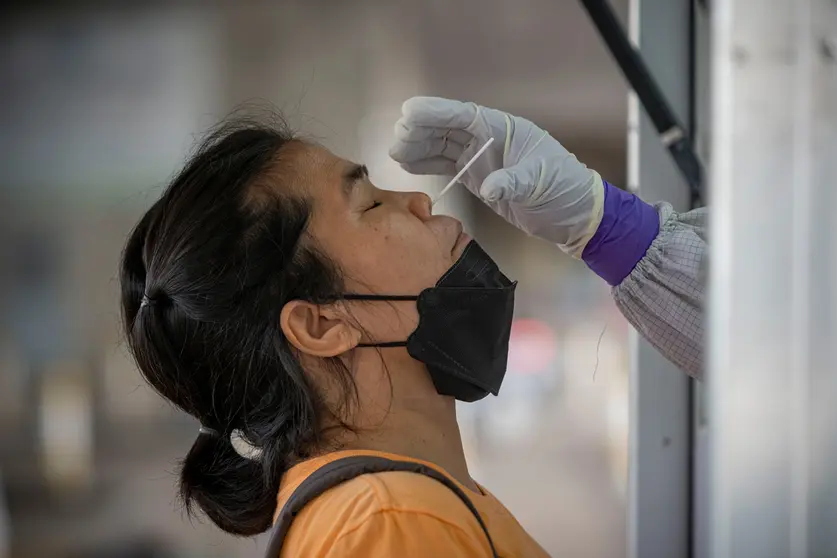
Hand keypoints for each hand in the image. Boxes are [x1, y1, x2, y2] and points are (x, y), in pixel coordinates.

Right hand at [389, 97, 604, 256]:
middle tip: (398, 136)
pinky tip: (409, 164)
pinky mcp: (479, 177)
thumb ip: (514, 181)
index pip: (466, 116)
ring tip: (396, 151)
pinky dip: (429, 164)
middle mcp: (491, 139)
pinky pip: (448, 166)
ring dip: (420, 147)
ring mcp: (484, 158)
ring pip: (444, 146)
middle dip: (422, 130)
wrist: (574, 215)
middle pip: (449, 128)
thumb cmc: (564, 191)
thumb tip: (487, 186)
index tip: (409, 111)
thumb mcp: (541, 183)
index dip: (436, 112)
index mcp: (506, 129)